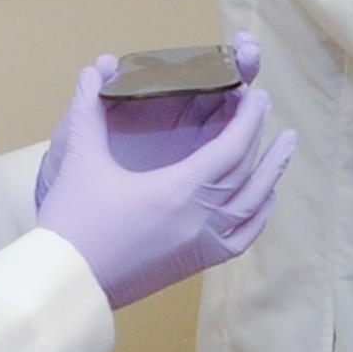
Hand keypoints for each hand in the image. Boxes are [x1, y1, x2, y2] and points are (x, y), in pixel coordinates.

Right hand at [31, 56, 296, 309]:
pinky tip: (265, 200)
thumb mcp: (80, 161)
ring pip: (252, 206)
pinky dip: (259, 215)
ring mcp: (201, 246)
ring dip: (272, 173)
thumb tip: (93, 68)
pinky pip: (241, 239)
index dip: (248, 120)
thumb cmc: (71, 222)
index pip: (230, 148)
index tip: (258, 96)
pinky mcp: (194, 265)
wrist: (66, 283)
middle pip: (245, 172)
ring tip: (285, 145)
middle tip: (265, 108)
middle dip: (258, 136)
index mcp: (178, 190)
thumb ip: (88, 110)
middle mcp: (200, 219)